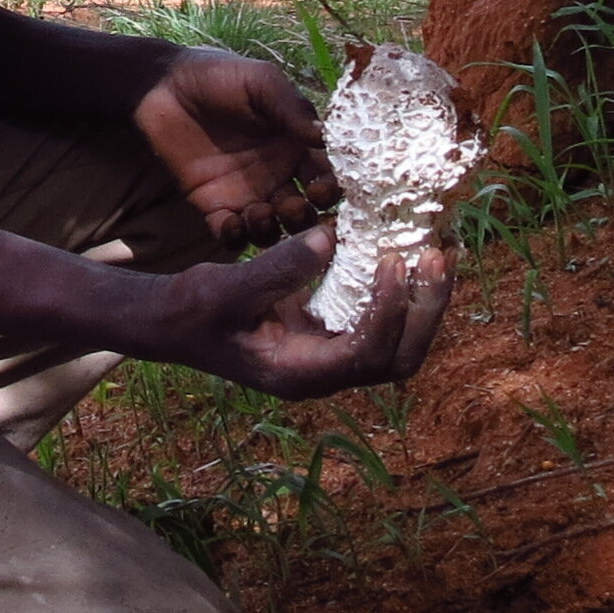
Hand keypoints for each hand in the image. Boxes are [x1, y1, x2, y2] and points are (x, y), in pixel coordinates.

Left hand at [132, 49, 335, 247]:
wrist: (163, 86)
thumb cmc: (217, 75)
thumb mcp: (261, 82)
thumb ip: (291, 108)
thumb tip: (326, 138)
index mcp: (296, 145)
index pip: (325, 175)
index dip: (331, 187)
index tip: (323, 190)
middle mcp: (278, 174)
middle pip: (305, 210)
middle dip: (305, 217)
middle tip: (292, 206)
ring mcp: (247, 192)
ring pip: (273, 228)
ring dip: (273, 230)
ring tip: (260, 213)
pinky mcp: (214, 205)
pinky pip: (232, 233)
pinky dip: (237, 236)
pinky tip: (233, 222)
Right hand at [152, 227, 456, 400]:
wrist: (173, 322)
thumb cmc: (192, 311)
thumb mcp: (225, 289)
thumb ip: (277, 269)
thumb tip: (331, 238)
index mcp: (300, 374)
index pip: (365, 353)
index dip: (389, 310)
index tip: (393, 261)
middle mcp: (324, 371)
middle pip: (398, 357)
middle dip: (426, 310)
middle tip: (438, 255)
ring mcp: (331, 353)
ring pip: (398, 341)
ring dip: (424, 300)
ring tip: (440, 250)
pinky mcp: (331, 329)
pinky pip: (380, 317)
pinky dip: (402, 288)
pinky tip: (411, 250)